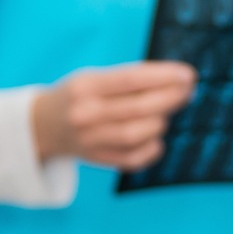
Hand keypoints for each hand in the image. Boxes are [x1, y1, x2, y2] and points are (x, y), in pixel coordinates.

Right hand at [30, 61, 196, 170]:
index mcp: (86, 86)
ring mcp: (91, 140)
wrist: (43, 126)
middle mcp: (86, 114)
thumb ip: (129, 78)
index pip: (132, 79)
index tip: (187, 74)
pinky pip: (135, 158)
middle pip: (140, 108)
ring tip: (167, 110)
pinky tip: (156, 136)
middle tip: (188, 90)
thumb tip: (176, 80)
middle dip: (172, 97)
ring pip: (140, 133)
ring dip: (161, 121)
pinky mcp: (98, 159)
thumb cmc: (79, 95)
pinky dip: (152, 147)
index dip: (164, 77)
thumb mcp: (94, 76)